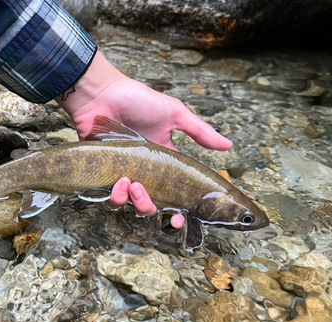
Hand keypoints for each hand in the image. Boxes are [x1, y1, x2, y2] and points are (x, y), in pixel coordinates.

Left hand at [56, 52, 231, 227]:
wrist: (102, 95)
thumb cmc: (138, 101)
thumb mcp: (174, 114)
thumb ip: (200, 132)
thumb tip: (228, 145)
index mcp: (163, 161)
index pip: (175, 189)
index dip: (181, 206)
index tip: (184, 216)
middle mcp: (144, 171)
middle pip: (154, 204)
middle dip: (160, 212)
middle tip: (166, 212)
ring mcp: (123, 174)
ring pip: (131, 205)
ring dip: (138, 202)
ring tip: (134, 185)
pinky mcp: (103, 175)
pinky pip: (110, 198)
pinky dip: (116, 195)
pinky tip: (120, 181)